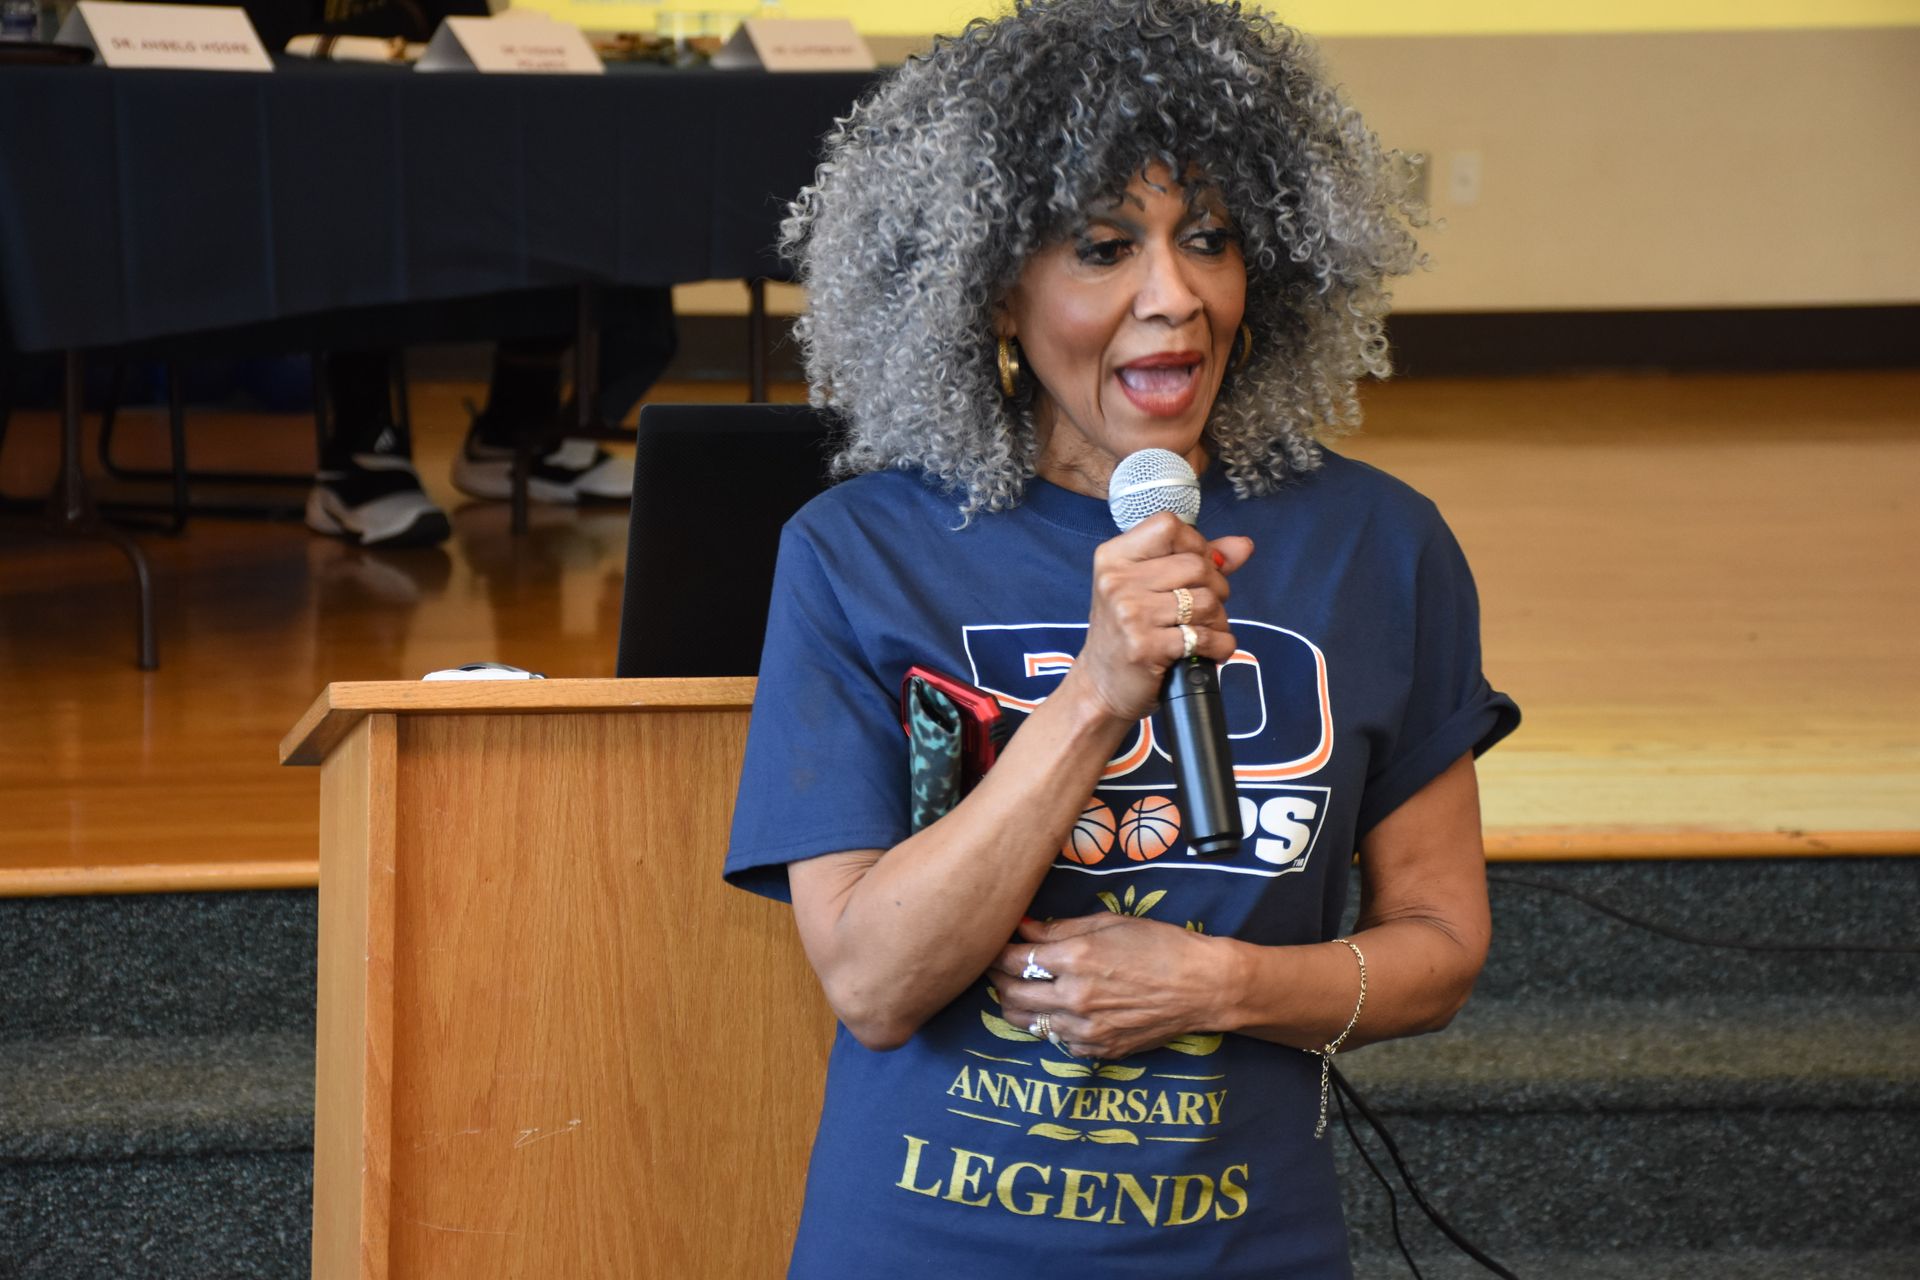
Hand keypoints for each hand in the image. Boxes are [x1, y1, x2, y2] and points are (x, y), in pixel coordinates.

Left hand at [990, 912, 1228, 1061]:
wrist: (1202, 987)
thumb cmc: (1159, 945)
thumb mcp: (1109, 923)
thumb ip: (1058, 929)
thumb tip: (1021, 926)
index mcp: (1075, 960)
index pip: (1012, 960)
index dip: (995, 952)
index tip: (992, 946)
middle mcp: (1074, 998)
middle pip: (1009, 994)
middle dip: (996, 979)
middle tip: (997, 968)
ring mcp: (1085, 1030)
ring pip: (1026, 1023)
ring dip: (1014, 1005)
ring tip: (1019, 989)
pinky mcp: (1097, 1051)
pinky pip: (1056, 1040)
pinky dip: (1048, 1024)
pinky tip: (1057, 1009)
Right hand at [1064, 513, 1252, 724]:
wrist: (1100, 684)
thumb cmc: (1128, 631)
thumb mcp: (1148, 587)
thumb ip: (1196, 559)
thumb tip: (1243, 545)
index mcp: (1114, 558)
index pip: (1169, 526)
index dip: (1195, 544)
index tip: (1196, 568)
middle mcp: (1117, 581)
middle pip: (1196, 565)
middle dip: (1215, 588)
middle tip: (1203, 608)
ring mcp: (1130, 614)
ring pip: (1206, 601)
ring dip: (1218, 620)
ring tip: (1203, 630)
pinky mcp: (1145, 647)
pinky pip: (1205, 636)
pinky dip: (1218, 645)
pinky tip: (1209, 650)